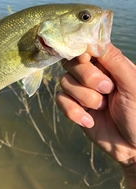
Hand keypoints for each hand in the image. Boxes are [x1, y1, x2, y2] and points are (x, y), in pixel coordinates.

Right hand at [56, 43, 135, 166]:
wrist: (134, 148)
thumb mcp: (132, 84)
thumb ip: (114, 61)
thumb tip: (94, 40)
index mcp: (108, 64)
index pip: (86, 47)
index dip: (83, 52)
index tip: (89, 60)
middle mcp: (92, 74)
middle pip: (72, 63)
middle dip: (87, 78)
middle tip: (107, 90)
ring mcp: (81, 90)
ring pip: (64, 81)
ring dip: (84, 97)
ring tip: (102, 108)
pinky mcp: (73, 107)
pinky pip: (61, 100)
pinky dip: (74, 112)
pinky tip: (90, 121)